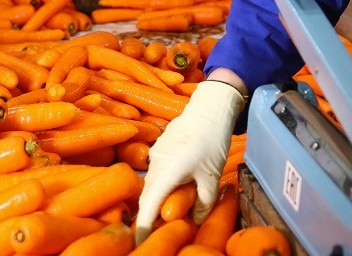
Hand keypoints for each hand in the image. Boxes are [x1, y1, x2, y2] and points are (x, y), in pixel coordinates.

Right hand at [133, 79, 245, 244]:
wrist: (210, 108)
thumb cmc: (212, 141)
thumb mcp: (211, 176)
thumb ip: (203, 203)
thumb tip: (195, 222)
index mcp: (166, 173)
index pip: (148, 207)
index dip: (143, 228)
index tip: (139, 243)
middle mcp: (155, 164)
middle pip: (147, 197)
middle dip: (150, 216)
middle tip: (155, 232)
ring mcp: (155, 154)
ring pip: (151, 184)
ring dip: (157, 199)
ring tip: (169, 211)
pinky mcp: (159, 148)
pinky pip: (156, 172)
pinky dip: (162, 184)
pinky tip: (175, 188)